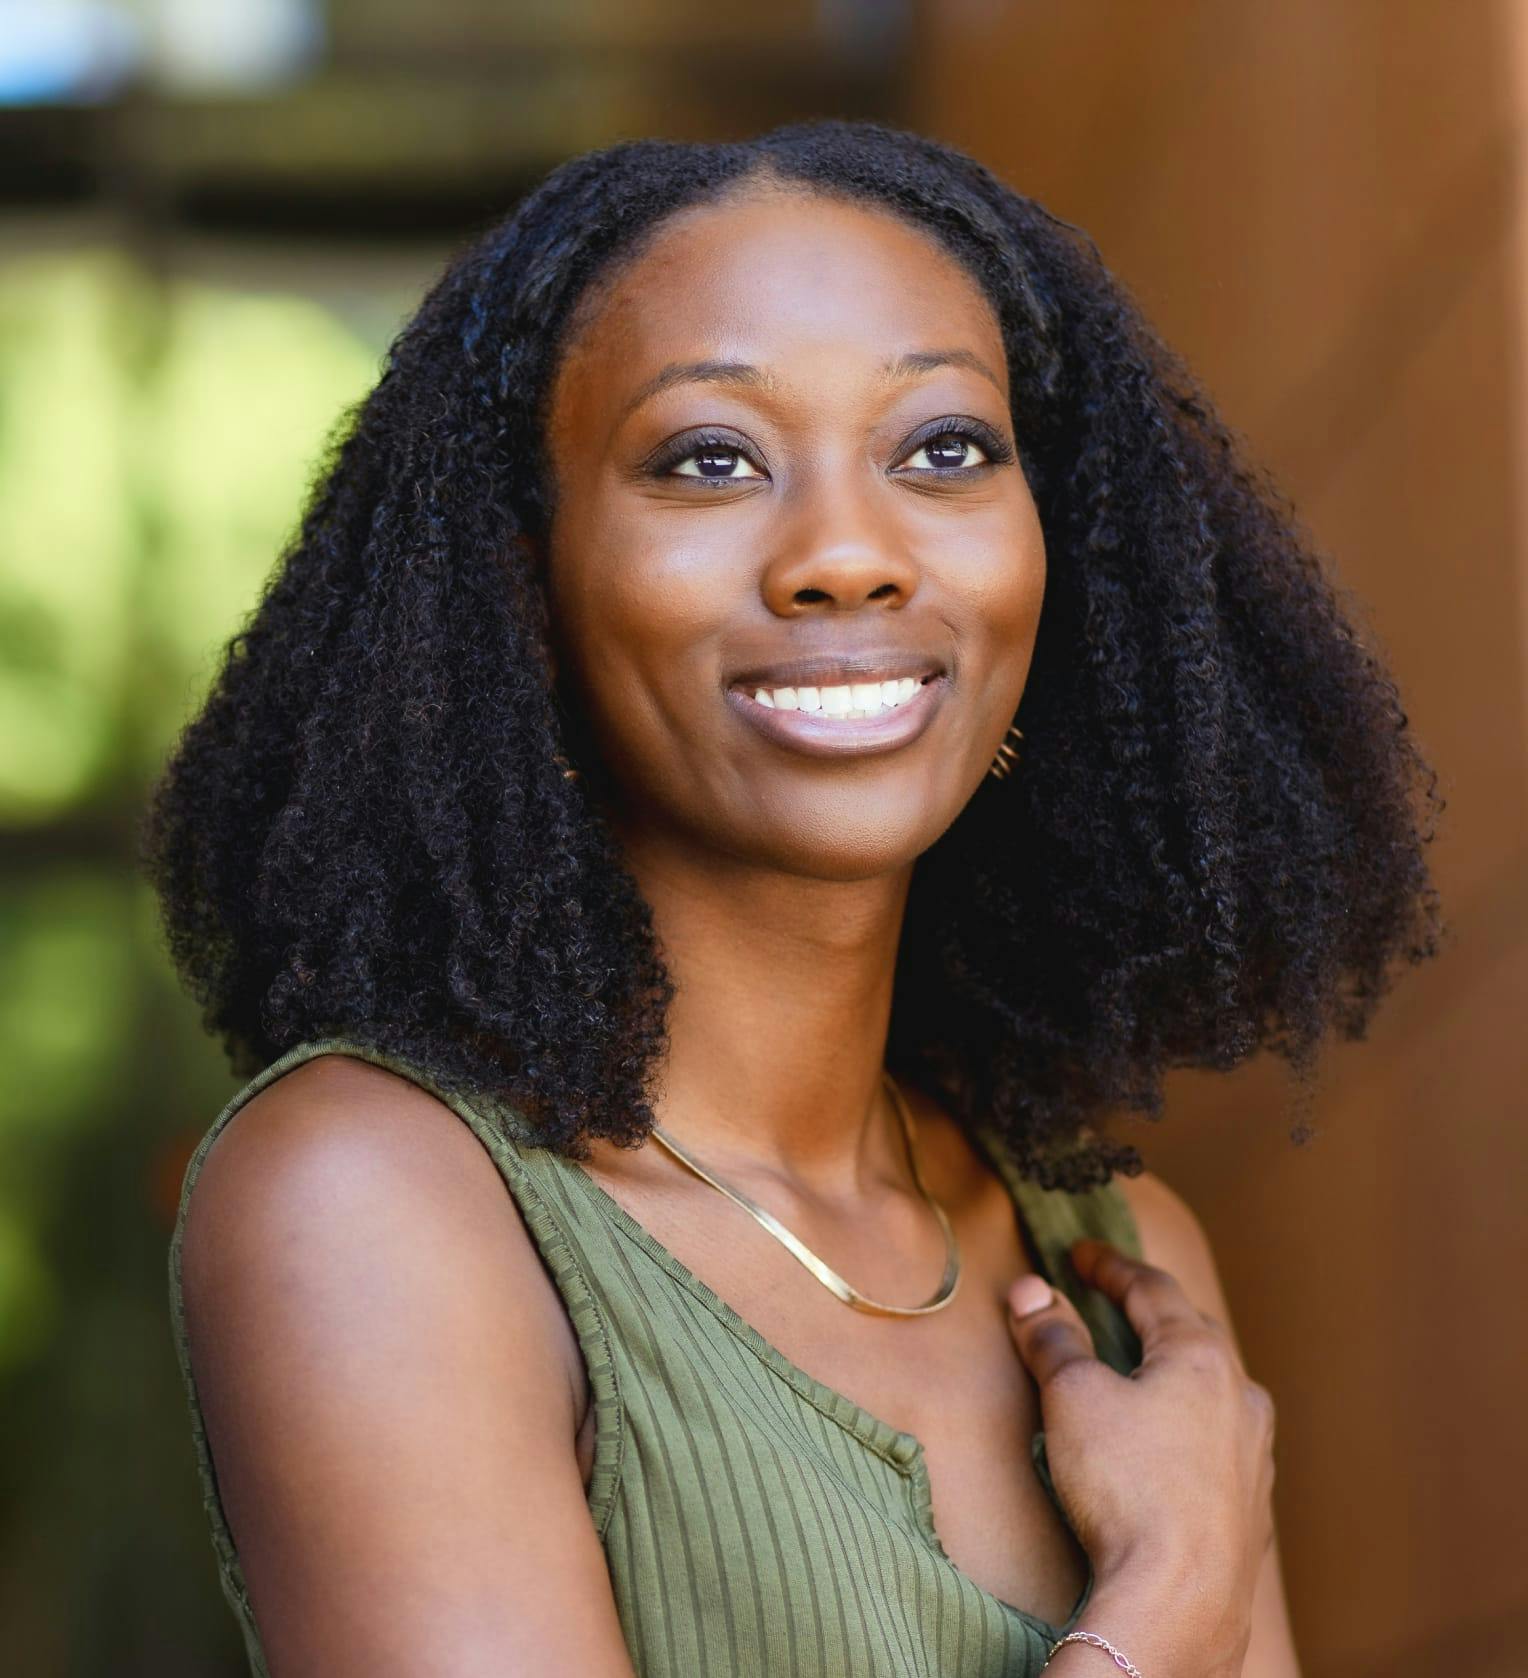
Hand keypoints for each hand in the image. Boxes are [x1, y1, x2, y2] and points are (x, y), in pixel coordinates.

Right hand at [1006, 1240, 1275, 1674]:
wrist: (1179, 1601)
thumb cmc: (1127, 1489)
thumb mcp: (1073, 1397)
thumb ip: (1052, 1337)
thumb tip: (1029, 1291)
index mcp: (1201, 1357)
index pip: (1152, 1289)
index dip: (1110, 1267)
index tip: (1081, 1254)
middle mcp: (1240, 1397)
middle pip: (1191, 1333)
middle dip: (1148, 1312)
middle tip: (1112, 1298)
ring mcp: (1253, 1455)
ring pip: (1213, 1390)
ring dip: (1175, 1368)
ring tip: (1144, 1366)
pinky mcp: (1250, 1507)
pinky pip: (1218, 1442)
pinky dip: (1187, 1423)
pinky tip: (1170, 1441)